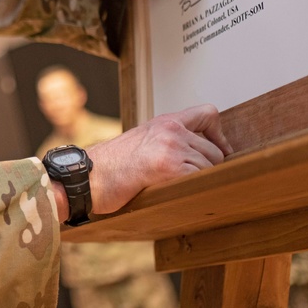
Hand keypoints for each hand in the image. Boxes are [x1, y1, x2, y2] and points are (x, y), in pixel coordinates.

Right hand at [85, 104, 229, 214]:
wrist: (88, 175)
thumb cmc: (110, 166)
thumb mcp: (142, 141)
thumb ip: (167, 141)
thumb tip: (194, 157)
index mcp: (165, 122)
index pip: (208, 113)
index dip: (219, 135)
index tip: (219, 150)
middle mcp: (171, 130)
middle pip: (214, 151)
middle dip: (207, 169)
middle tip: (190, 181)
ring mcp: (171, 147)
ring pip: (209, 168)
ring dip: (198, 182)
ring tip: (176, 188)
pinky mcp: (168, 167)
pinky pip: (199, 179)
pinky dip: (194, 190)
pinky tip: (178, 194)